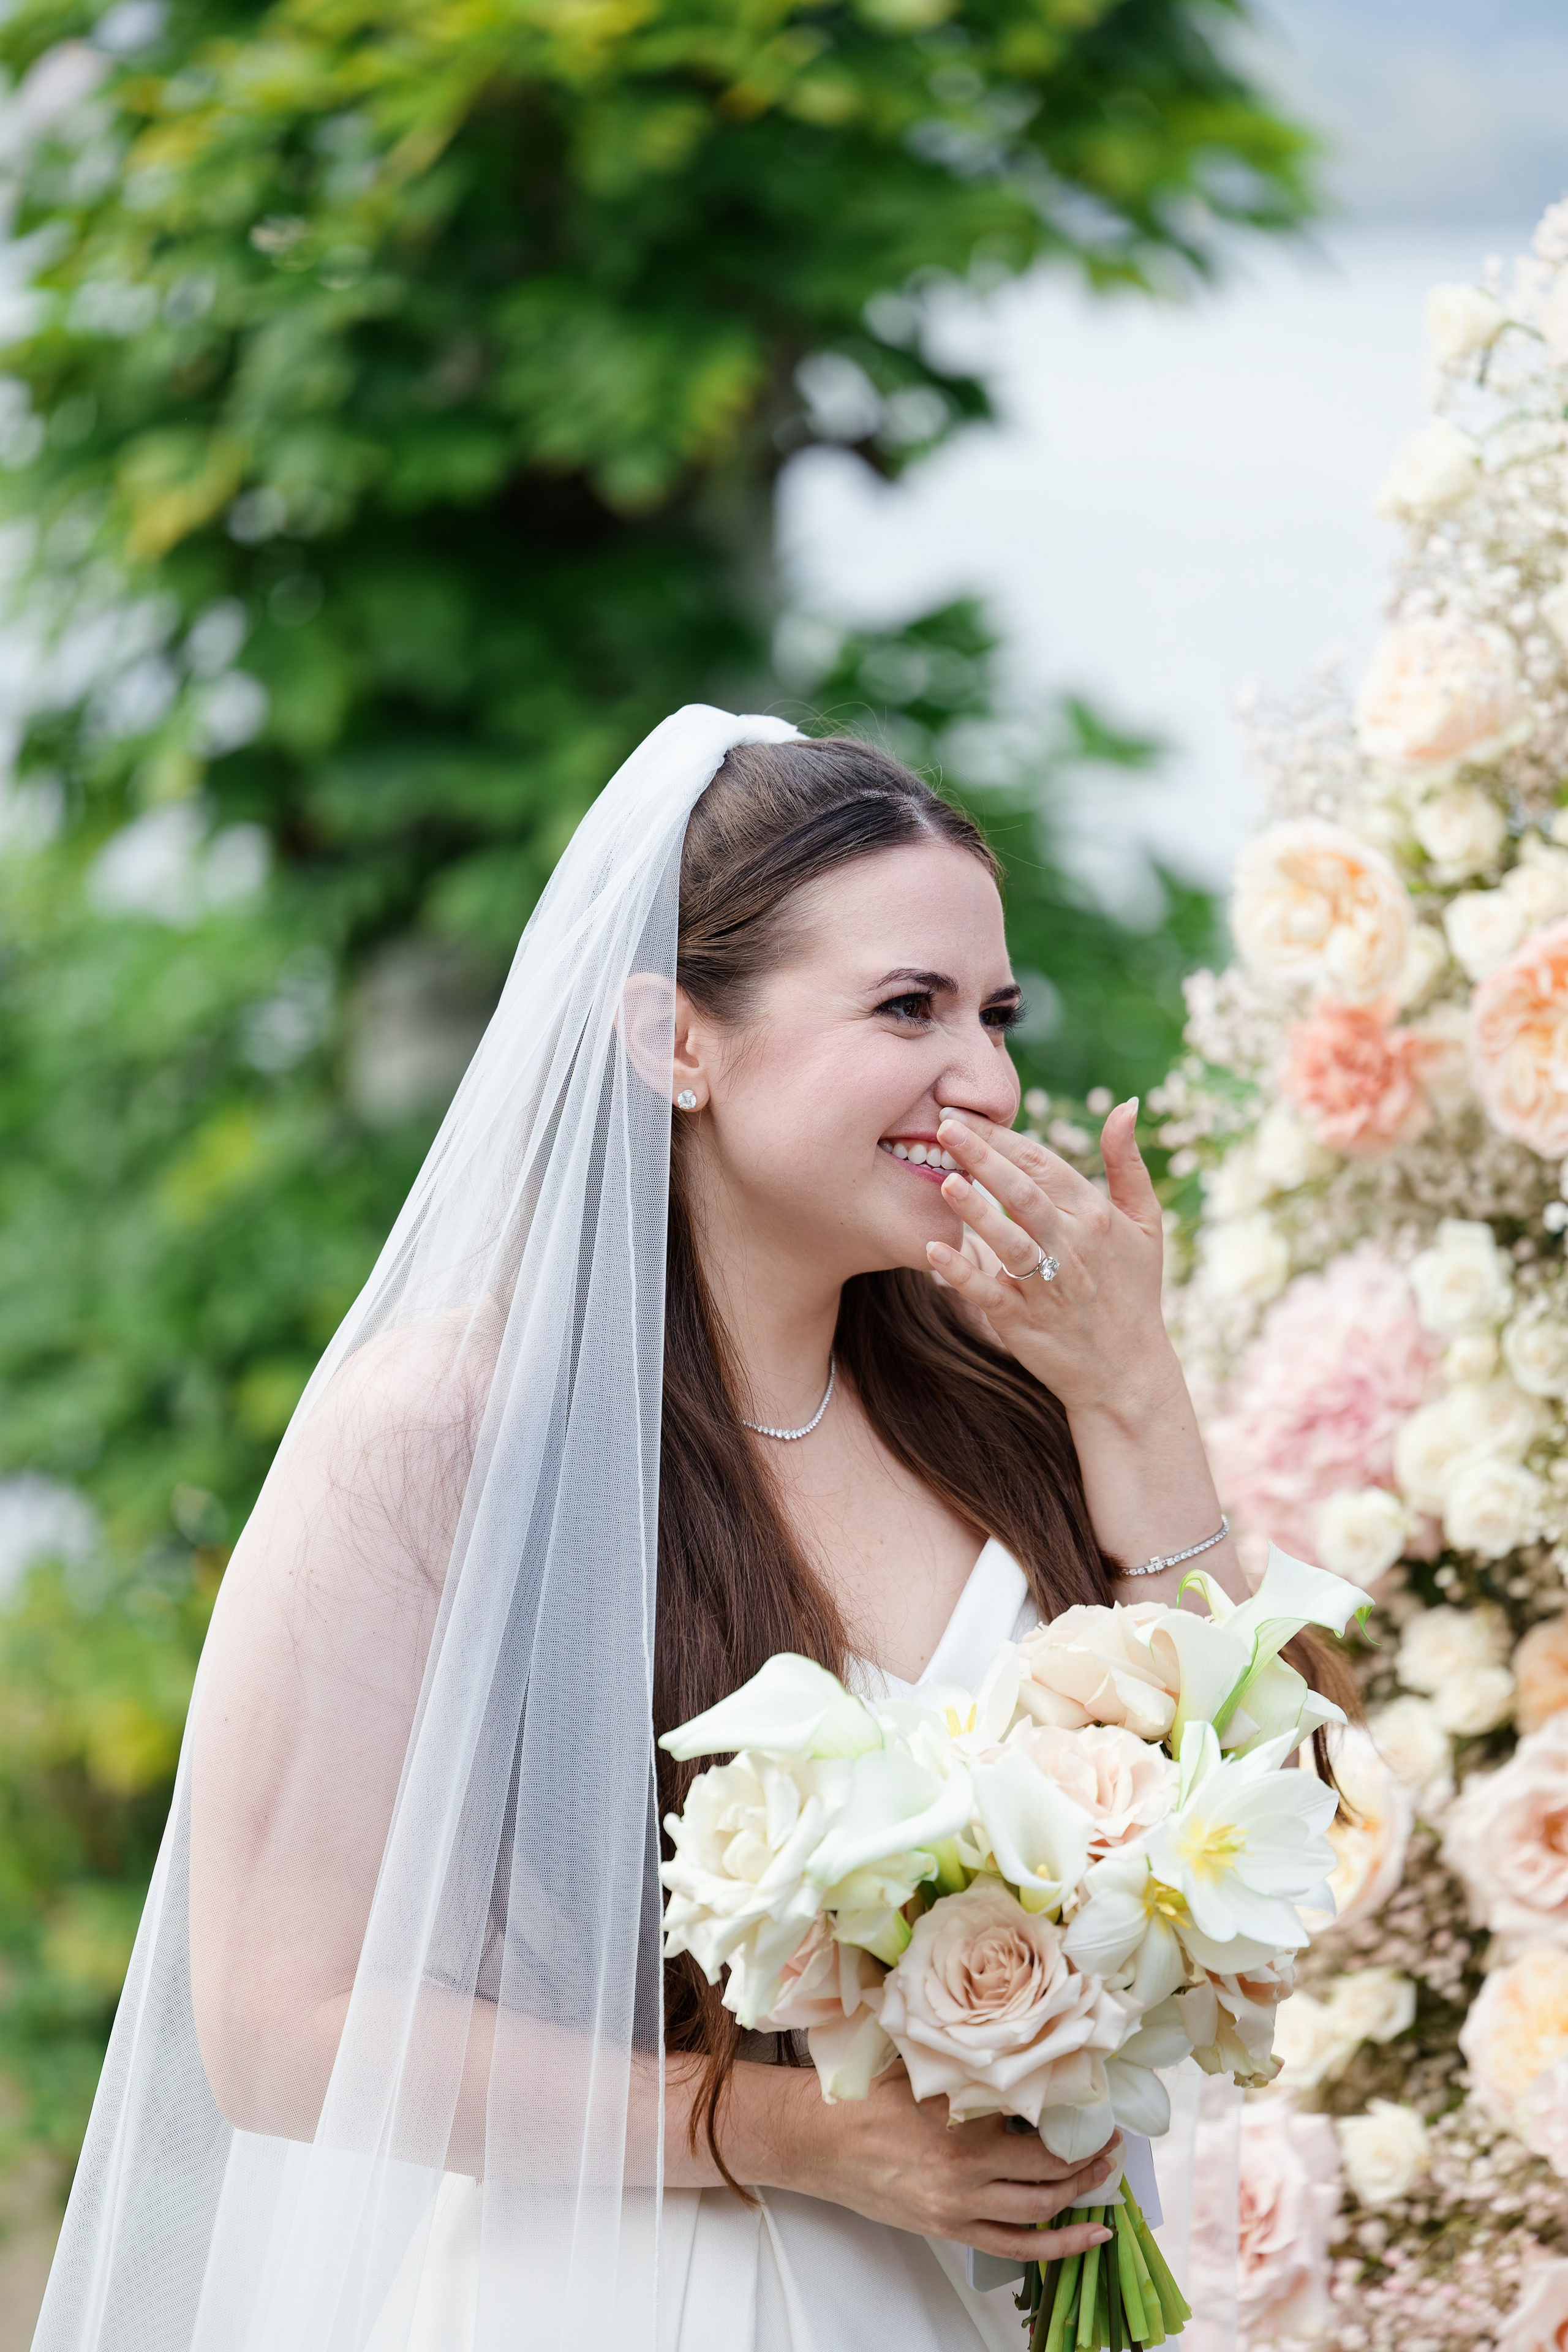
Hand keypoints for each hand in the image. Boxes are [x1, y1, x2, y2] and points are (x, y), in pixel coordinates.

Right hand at [774, 2066, 1118, 2260]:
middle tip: (1111, 2143)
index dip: (1072, 2117)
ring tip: (1105, 2179)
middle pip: (1047, 2174)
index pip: (1035, 2125)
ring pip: (1039, 2212)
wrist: (818, 2141)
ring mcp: (957, 2207)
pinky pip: (1016, 2248)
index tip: (1094, 2105)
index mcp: (959, 2126)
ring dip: (1080, 2197)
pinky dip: (1059, 2246)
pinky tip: (1091, 2237)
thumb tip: (1018, 2051)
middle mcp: (964, 2172)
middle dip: (1088, 2161)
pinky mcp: (948, 2230)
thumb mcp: (921, 2070)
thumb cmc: (866, 2100)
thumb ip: (968, 2068)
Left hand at [925, 1101, 1175, 1423]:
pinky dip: (961, 1273)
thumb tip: (1126, 1104)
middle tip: (945, 1126)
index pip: (1043, 1165)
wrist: (1127, 1372)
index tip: (965, 1112)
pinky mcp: (1022, 1321)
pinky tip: (932, 1250)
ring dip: (977, 1211)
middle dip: (985, 1158)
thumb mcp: (1145, 1222)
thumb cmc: (1133, 1288)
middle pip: (1024, 1194)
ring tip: (945, 1181)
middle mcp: (1072, 1247)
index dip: (1004, 1138)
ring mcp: (1047, 1286)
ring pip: (1010, 1242)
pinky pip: (988, 1293)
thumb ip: (1127, 1162)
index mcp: (1094, 1216)